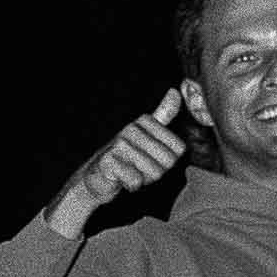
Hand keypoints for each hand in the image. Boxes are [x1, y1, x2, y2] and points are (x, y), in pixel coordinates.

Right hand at [43, 89, 185, 238]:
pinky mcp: (108, 161)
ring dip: (145, 179)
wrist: (98, 175)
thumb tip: (175, 91)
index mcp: (145, 121)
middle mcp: (132, 129)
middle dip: (157, 172)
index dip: (168, 161)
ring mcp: (119, 144)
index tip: (152, 157)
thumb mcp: (149, 134)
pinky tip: (122, 179)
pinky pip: (136, 180)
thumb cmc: (128, 156)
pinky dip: (132, 185)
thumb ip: (163, 114)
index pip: (178, 150)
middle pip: (168, 162)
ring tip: (131, 172)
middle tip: (140, 167)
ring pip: (154, 172)